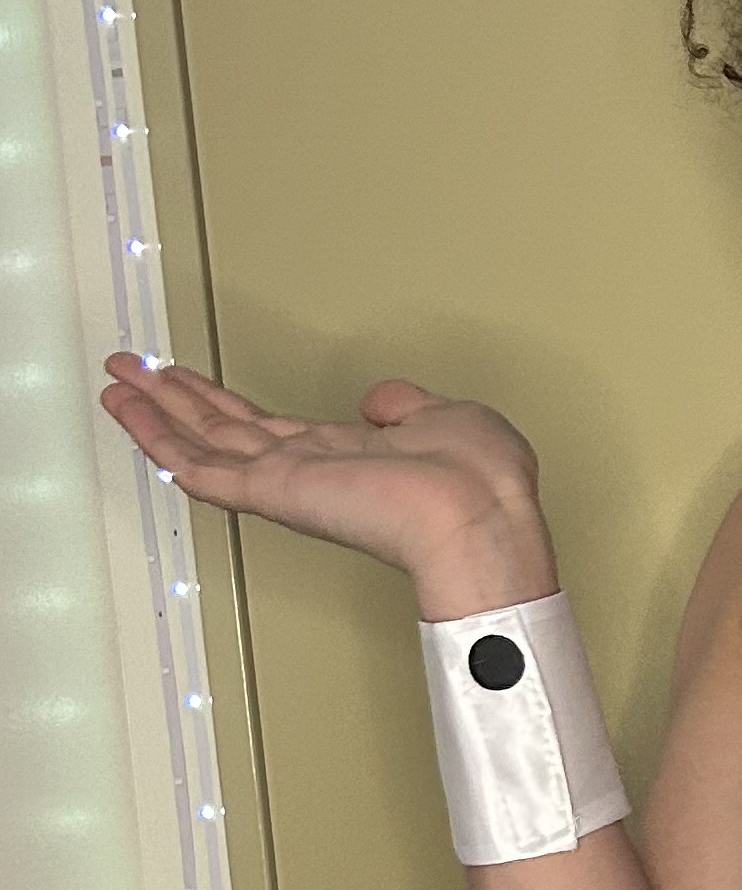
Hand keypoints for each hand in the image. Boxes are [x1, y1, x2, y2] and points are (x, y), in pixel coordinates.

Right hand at [99, 356, 557, 615]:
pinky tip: (132, 417)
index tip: (190, 382)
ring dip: (154, 413)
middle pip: (222, 433)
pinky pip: (205, 467)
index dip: (223, 405)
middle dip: (173, 401)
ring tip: (115, 384)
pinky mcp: (275, 493)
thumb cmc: (478, 482)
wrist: (477, 515)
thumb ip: (404, 406)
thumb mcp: (445, 418)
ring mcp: (288, 484)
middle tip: (130, 374)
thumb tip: (381, 399)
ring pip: (202, 445)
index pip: (268, 430)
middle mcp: (310, 472)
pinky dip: (162, 439)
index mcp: (347, 457)